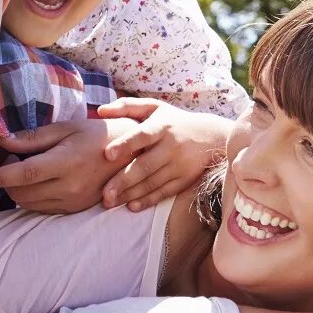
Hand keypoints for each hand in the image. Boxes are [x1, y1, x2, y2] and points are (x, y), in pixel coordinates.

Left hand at [0, 119, 119, 213]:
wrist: (131, 155)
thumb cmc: (97, 135)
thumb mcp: (66, 128)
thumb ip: (33, 138)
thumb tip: (3, 143)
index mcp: (66, 162)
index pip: (24, 174)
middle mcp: (69, 186)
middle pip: (22, 193)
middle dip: (6, 181)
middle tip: (12, 159)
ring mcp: (73, 201)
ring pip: (29, 204)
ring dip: (18, 190)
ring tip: (28, 169)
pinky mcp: (76, 209)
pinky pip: (43, 208)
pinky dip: (32, 197)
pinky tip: (40, 181)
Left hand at [94, 99, 232, 210]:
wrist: (212, 137)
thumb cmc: (174, 121)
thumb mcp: (155, 107)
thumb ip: (127, 107)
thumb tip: (100, 111)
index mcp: (162, 126)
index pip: (143, 135)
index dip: (126, 144)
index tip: (107, 154)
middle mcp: (171, 146)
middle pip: (146, 166)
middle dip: (124, 180)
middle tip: (104, 194)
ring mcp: (179, 165)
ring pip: (153, 182)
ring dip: (131, 194)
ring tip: (110, 202)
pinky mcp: (185, 179)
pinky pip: (164, 192)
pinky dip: (148, 200)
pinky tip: (132, 206)